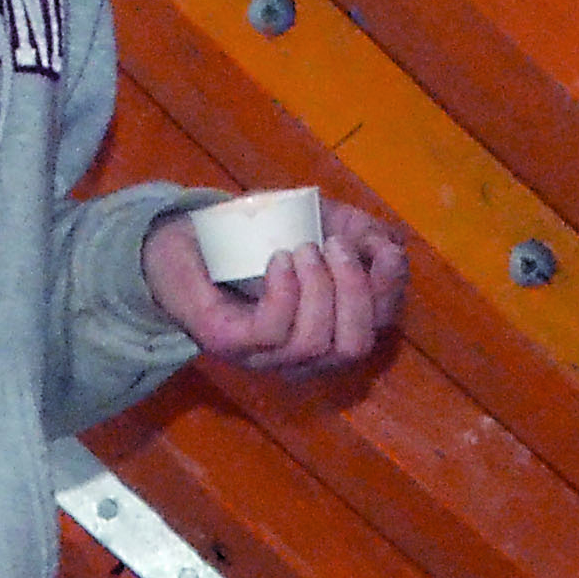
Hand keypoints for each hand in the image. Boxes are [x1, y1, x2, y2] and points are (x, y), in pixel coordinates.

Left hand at [144, 204, 407, 382]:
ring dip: (319, 289)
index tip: (385, 250)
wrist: (186, 236)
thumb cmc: (254, 236)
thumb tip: (392, 245)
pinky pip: (272, 332)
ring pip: (314, 343)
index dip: (388, 292)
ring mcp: (264, 355)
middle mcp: (301, 354)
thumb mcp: (317, 222)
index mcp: (329, 330)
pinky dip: (285, 292)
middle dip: (356, 293)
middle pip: (353, 346)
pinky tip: (279, 261)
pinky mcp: (229, 342)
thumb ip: (358, 231)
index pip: (375, 328)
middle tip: (334, 246)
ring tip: (303, 249)